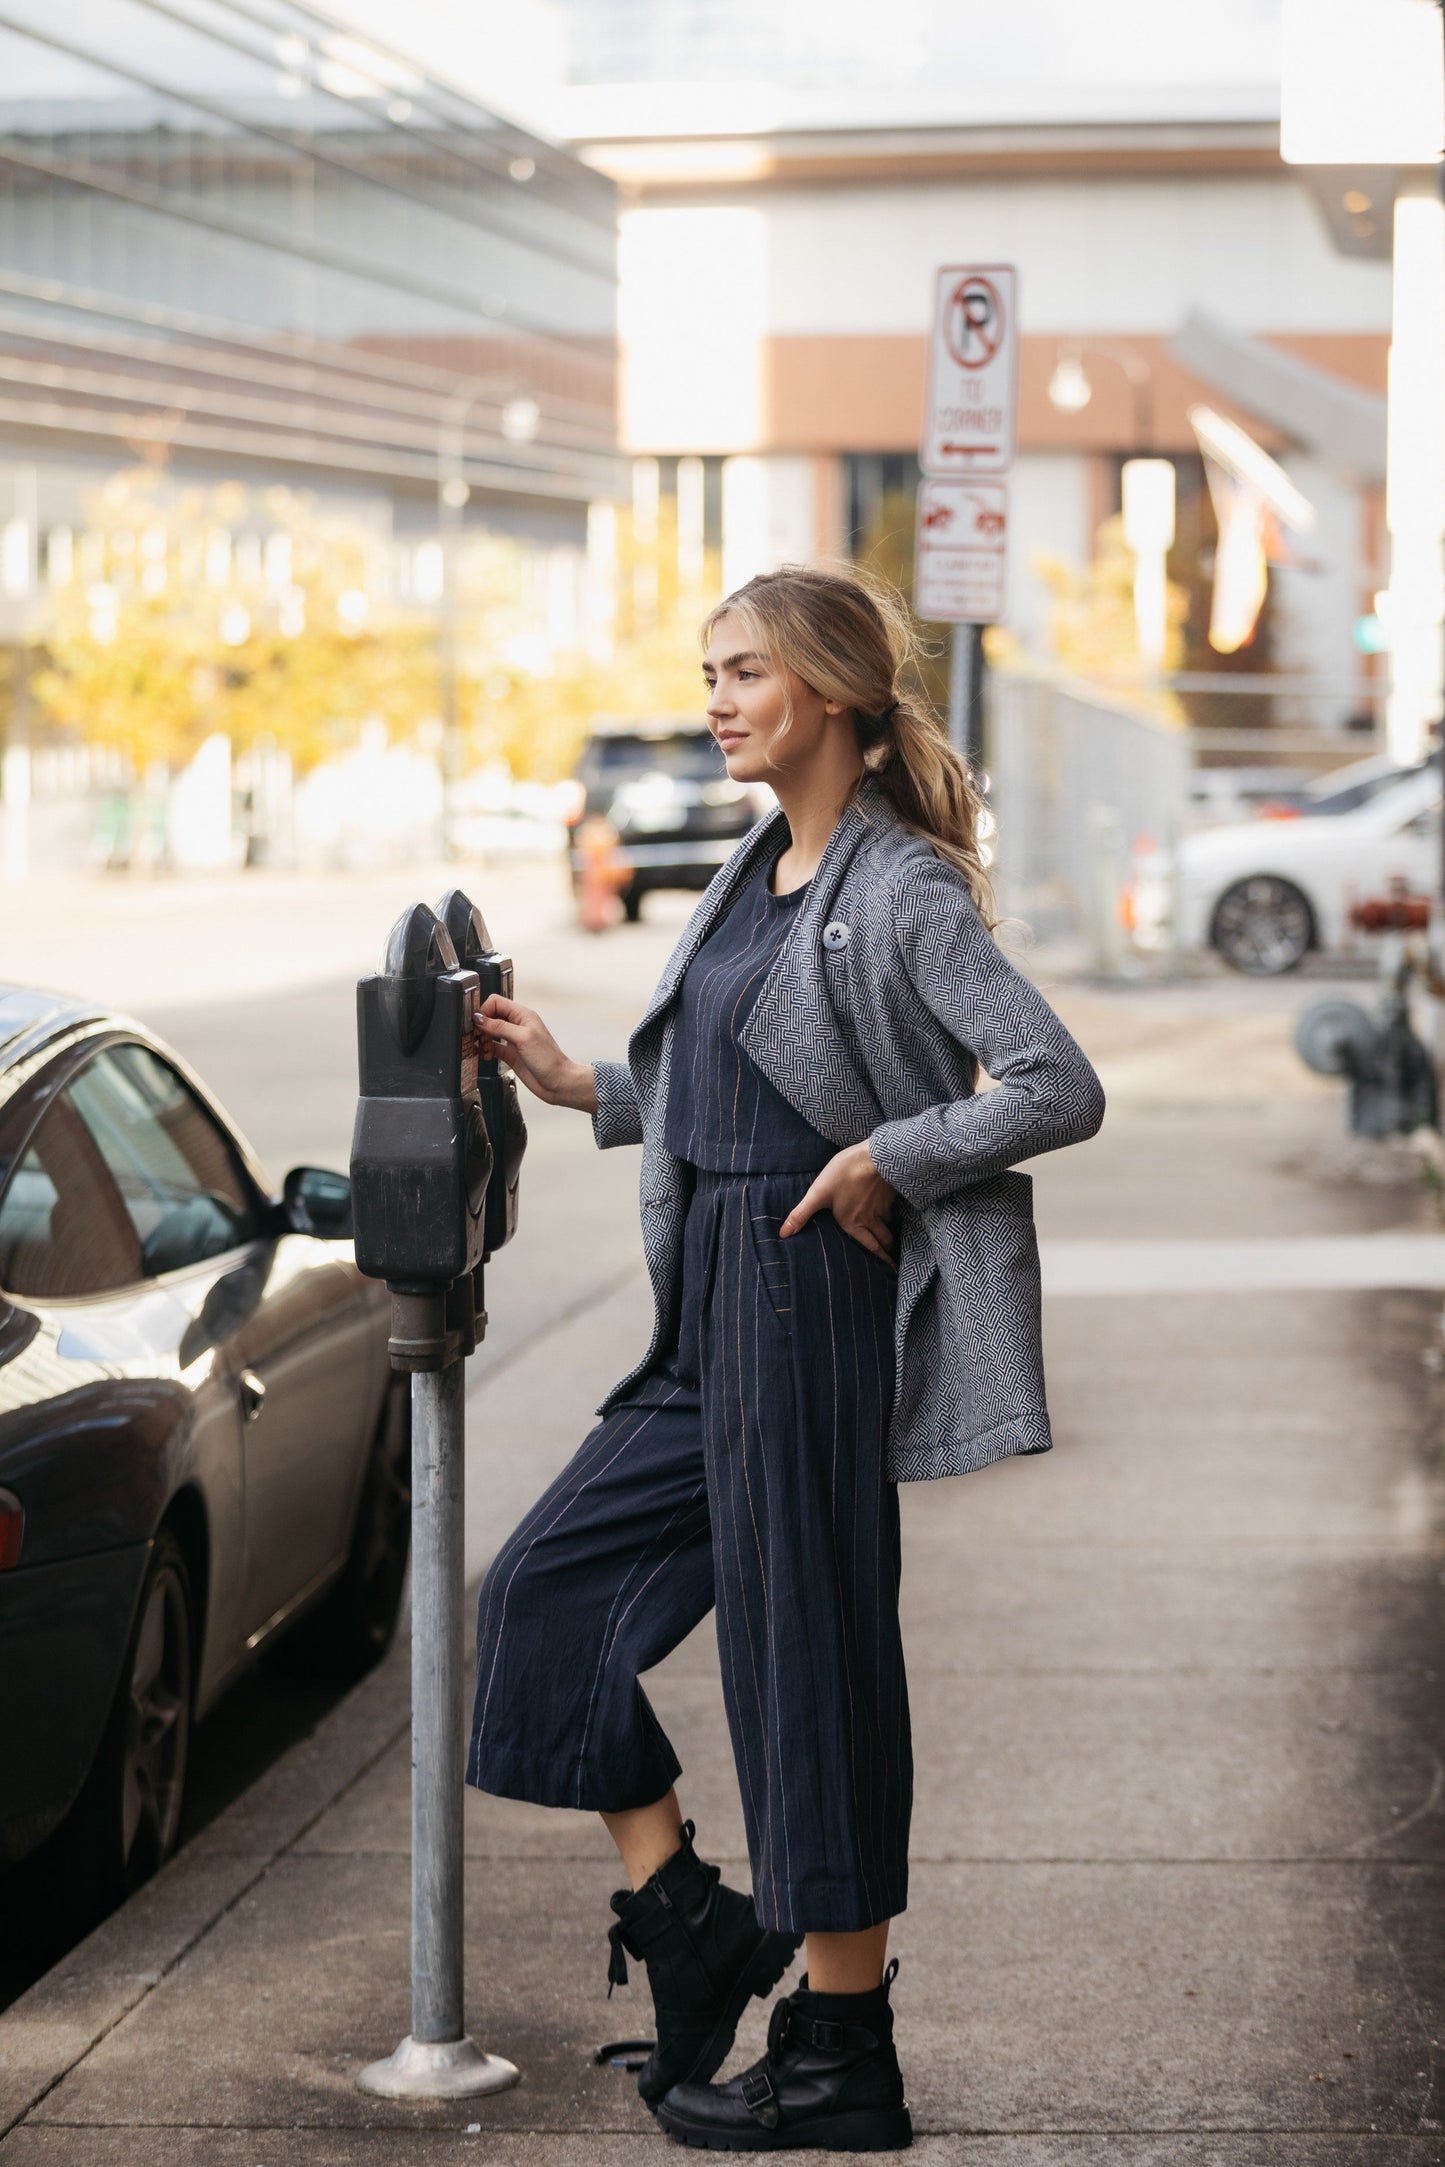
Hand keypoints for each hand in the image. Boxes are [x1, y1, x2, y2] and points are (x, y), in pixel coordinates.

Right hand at [478, 995, 597, 1112]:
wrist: (558, 1082)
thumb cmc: (548, 1059)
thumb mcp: (523, 1038)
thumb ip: (500, 1026)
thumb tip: (479, 1018)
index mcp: (522, 1015)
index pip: (496, 1002)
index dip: (484, 1011)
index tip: (477, 1023)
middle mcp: (517, 1025)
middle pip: (490, 1017)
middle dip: (480, 1026)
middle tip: (476, 1037)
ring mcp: (513, 1040)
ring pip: (489, 1032)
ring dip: (481, 1039)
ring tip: (482, 1047)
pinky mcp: (510, 1054)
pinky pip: (492, 1047)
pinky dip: (485, 1050)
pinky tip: (486, 1055)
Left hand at [780, 1142, 897, 1264]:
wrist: (874, 1156)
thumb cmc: (845, 1174)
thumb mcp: (818, 1194)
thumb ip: (801, 1214)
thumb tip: (784, 1234)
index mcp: (853, 1224)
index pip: (871, 1248)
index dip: (881, 1260)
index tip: (889, 1269)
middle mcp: (870, 1220)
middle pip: (883, 1240)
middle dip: (888, 1251)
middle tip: (892, 1261)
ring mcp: (882, 1207)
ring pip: (888, 1225)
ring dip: (890, 1234)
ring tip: (890, 1240)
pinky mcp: (889, 1193)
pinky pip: (891, 1209)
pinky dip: (890, 1214)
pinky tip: (888, 1211)